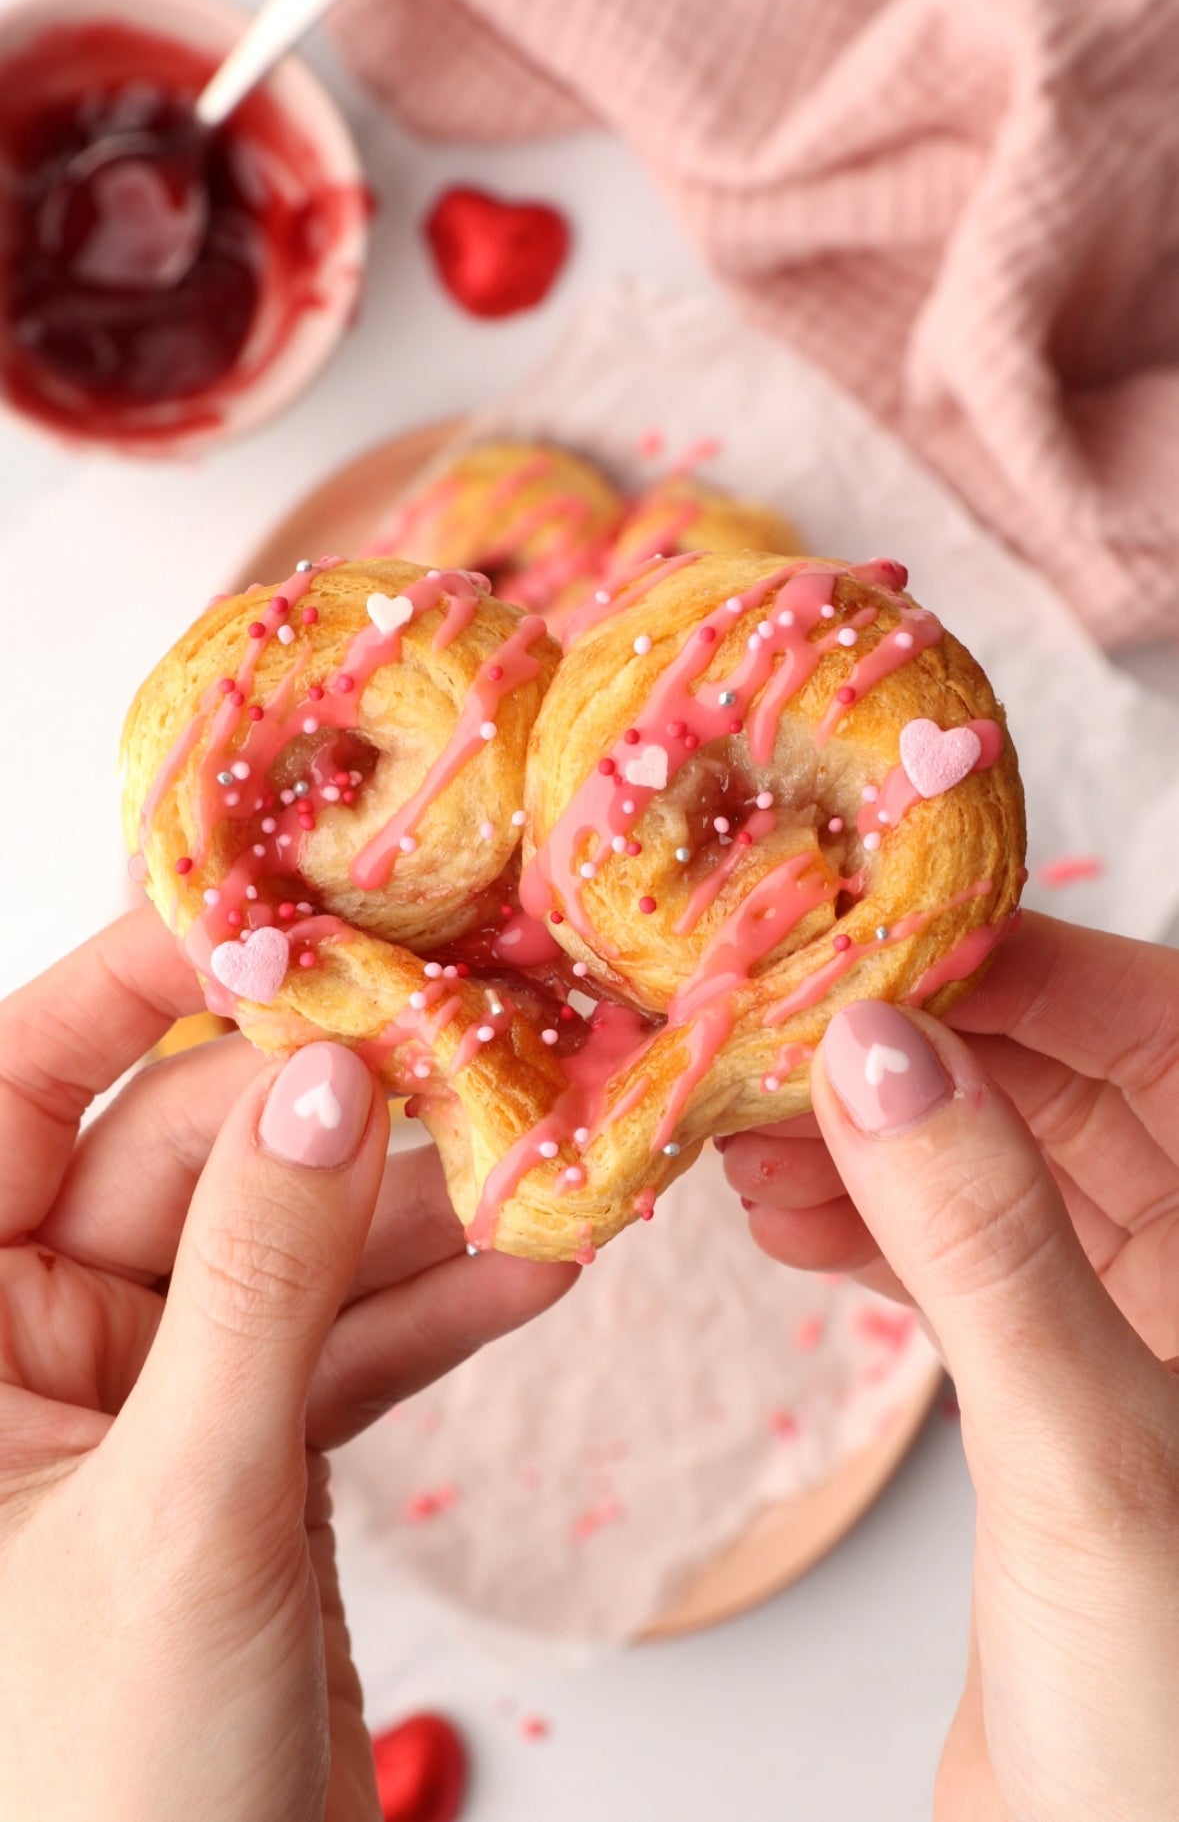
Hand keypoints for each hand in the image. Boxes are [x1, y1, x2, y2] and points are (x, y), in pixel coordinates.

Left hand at [0, 910, 575, 1821]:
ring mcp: (146, 1391)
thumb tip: (324, 1083)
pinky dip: (435, 1316)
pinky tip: (539, 1270)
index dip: (139, 985)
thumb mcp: (178, 1512)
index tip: (283, 912)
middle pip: (194, 1154)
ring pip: (288, 1246)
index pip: (12, 1088)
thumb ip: (256, 1284)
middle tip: (490, 1045)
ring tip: (553, 1148)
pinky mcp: (242, 1452)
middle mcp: (27, 1338)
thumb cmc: (91, 1790)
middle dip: (346, 1111)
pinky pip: (338, 1345)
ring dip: (420, 1212)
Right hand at [721, 914, 1178, 1818]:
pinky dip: (864, 1224)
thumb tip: (880, 1050)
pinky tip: (782, 1214)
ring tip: (742, 1131)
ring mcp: (1126, 1317)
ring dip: (863, 1137)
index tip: (854, 933)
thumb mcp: (1086, 1450)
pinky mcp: (1049, 1382)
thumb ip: (984, 1238)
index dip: (1000, 964)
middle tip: (763, 1029)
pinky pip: (952, 1254)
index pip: (1142, 1020)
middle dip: (900, 1050)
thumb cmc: (1174, 1715)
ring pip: (985, 1164)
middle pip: (1045, 1079)